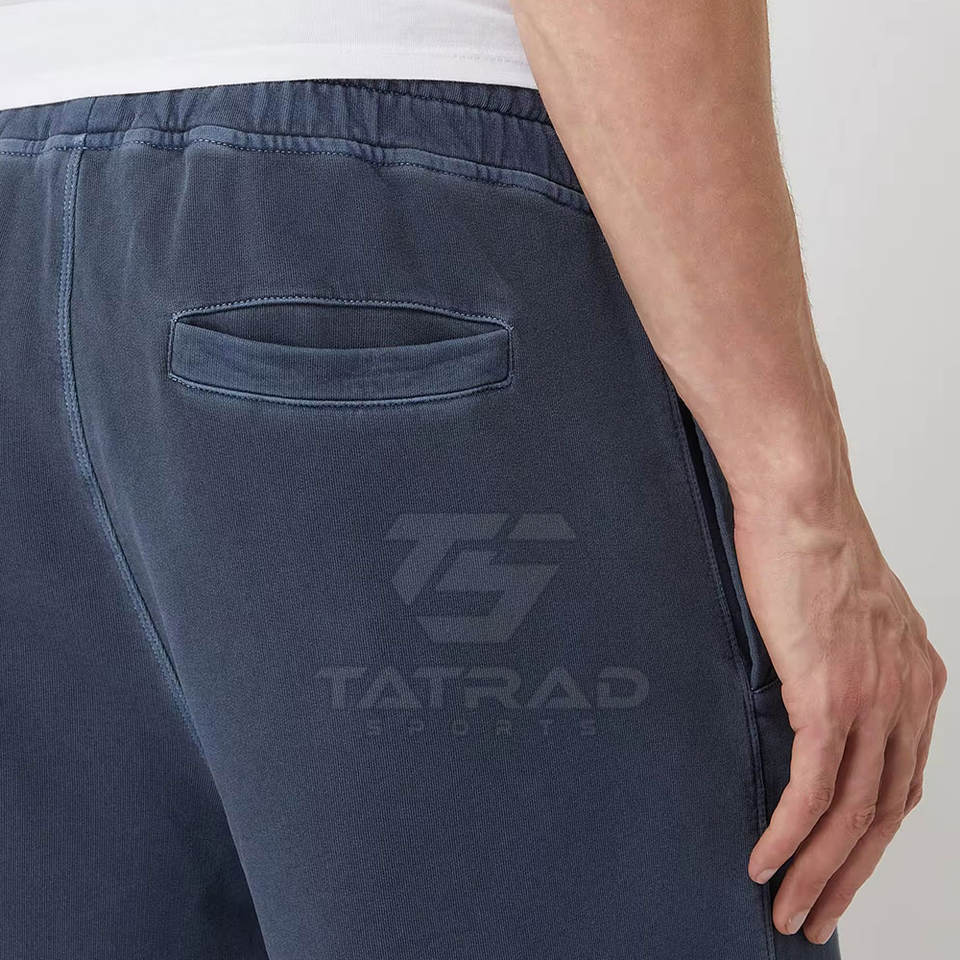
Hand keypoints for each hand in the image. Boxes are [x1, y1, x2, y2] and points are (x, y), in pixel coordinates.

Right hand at [734, 484, 945, 943]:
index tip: (840, 865)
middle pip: (885, 813)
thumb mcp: (842, 612)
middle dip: (849, 874)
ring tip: (789, 909)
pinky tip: (767, 861)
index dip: (870, 835)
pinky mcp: (830, 695)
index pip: (901, 780)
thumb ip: (840, 662)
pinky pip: (814, 787)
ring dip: (818, 871)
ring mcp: (872, 699)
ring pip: (851, 813)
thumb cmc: (809, 541)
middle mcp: (907, 696)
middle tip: (816, 914)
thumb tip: (805, 695)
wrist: (800, 500)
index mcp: (916, 677)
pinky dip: (790, 834)